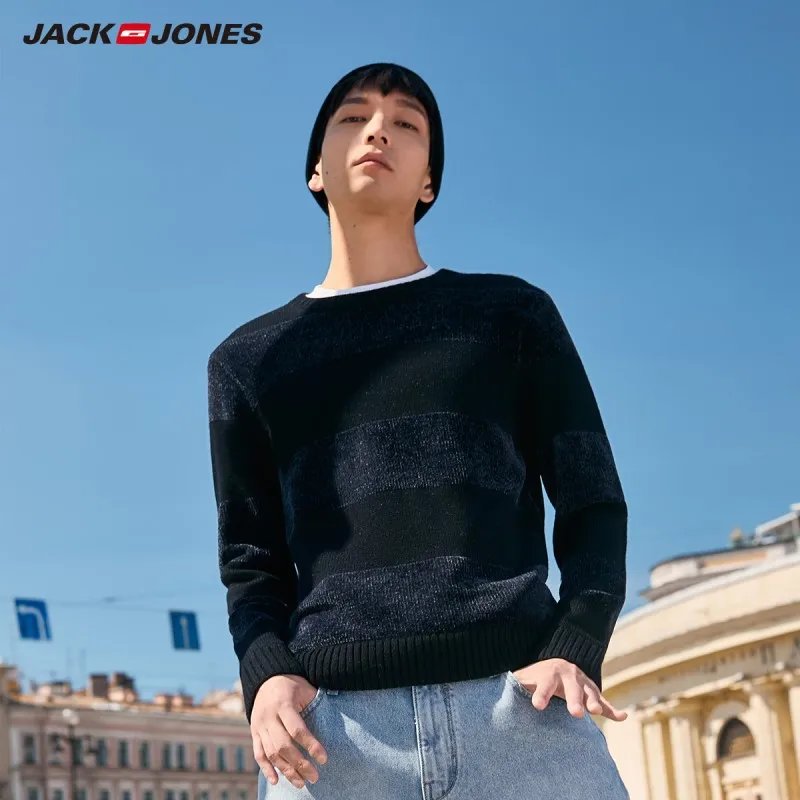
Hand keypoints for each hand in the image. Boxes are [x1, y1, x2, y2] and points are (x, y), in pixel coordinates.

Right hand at [250, 675, 328, 789]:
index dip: (311, 746)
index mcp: (283, 704)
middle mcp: (268, 716)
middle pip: (283, 746)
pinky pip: (258, 754)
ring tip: (301, 783)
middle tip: (315, 777)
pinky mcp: (254, 732)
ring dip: (286, 770)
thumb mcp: (305, 688)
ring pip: (271, 753)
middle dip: (300, 764)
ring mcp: (259, 725)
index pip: (297, 730)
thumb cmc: (293, 684)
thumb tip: (336, 722)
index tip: (324, 759)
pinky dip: (266, 769)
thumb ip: (315, 704)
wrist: (267, 678)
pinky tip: (277, 781)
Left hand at [511, 658, 627, 721]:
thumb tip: (489, 691)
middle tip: (575, 713)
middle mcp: (568, 676)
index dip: (541, 694)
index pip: (545, 683)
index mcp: (549, 673)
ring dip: (594, 702)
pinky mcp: (592, 693)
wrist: (555, 662)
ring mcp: (583, 684)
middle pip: (572, 687)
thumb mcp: (524, 678)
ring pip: (590, 692)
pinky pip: (604, 702)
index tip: (537, 706)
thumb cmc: (534, 676)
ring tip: (596, 712)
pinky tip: (622, 717)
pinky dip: (613, 709)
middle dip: (573, 699)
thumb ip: (514, 684)